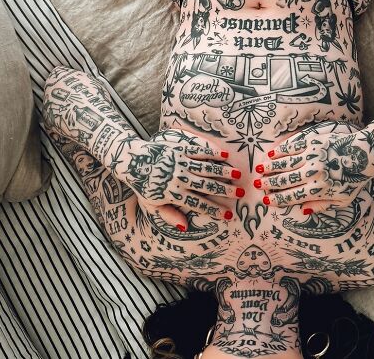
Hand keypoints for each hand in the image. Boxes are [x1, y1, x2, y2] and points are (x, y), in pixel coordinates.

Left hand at [122, 128, 238, 229]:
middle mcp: (179, 178)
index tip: (229, 214)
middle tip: (240, 193)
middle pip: (206, 185)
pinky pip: (199, 150)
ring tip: (237, 174)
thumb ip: (168, 216)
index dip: (215, 209)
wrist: (132, 161)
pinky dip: (212, 152)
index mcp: (173, 194)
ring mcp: (180, 162)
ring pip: (206, 168)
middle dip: (225, 190)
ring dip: (223, 171)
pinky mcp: (179, 147)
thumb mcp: (151, 206)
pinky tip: (225, 155)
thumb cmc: (143, 186)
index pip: (198, 204)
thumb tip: (185, 226)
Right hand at [257, 122, 373, 213]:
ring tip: (260, 169)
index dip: (278, 199)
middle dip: (270, 183)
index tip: (266, 200)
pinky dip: (281, 150)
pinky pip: (293, 146)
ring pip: (286, 163)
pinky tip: (272, 153)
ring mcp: (312, 156)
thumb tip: (303, 210)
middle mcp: (313, 173)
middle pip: (286, 180)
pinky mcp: (314, 141)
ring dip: (271, 167)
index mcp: (319, 189)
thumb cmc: (354, 179)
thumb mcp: (342, 200)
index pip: (293, 196)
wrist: (364, 154)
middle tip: (258, 184)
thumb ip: (322, 205)